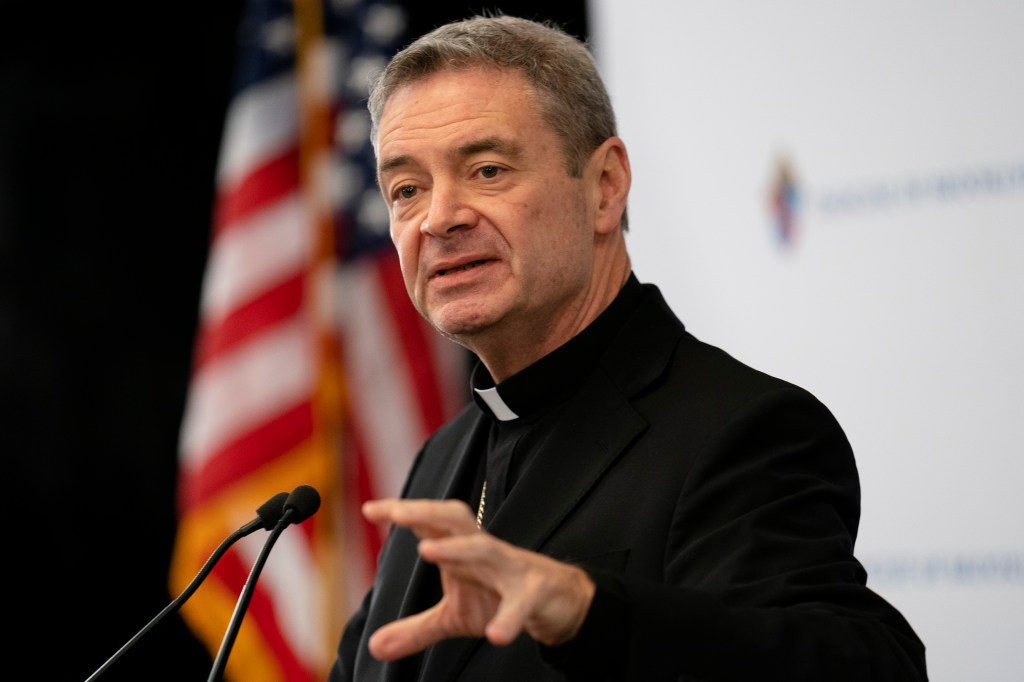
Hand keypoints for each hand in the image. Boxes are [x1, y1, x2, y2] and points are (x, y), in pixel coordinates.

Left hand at [363, 498, 595, 660]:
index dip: (404, 513)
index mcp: (462, 550)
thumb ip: (416, 629)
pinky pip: (523, 600)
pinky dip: (510, 615)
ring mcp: (511, 567)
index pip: (431, 524)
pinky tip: (496, 634)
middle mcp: (484, 550)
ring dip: (457, 548)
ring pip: (486, 548)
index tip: (370, 509)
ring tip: (427, 552)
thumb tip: (375, 647)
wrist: (557, 601)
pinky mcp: (536, 591)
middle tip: (397, 513)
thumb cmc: (500, 596)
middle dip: (426, 512)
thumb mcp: (454, 615)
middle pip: (455, 519)